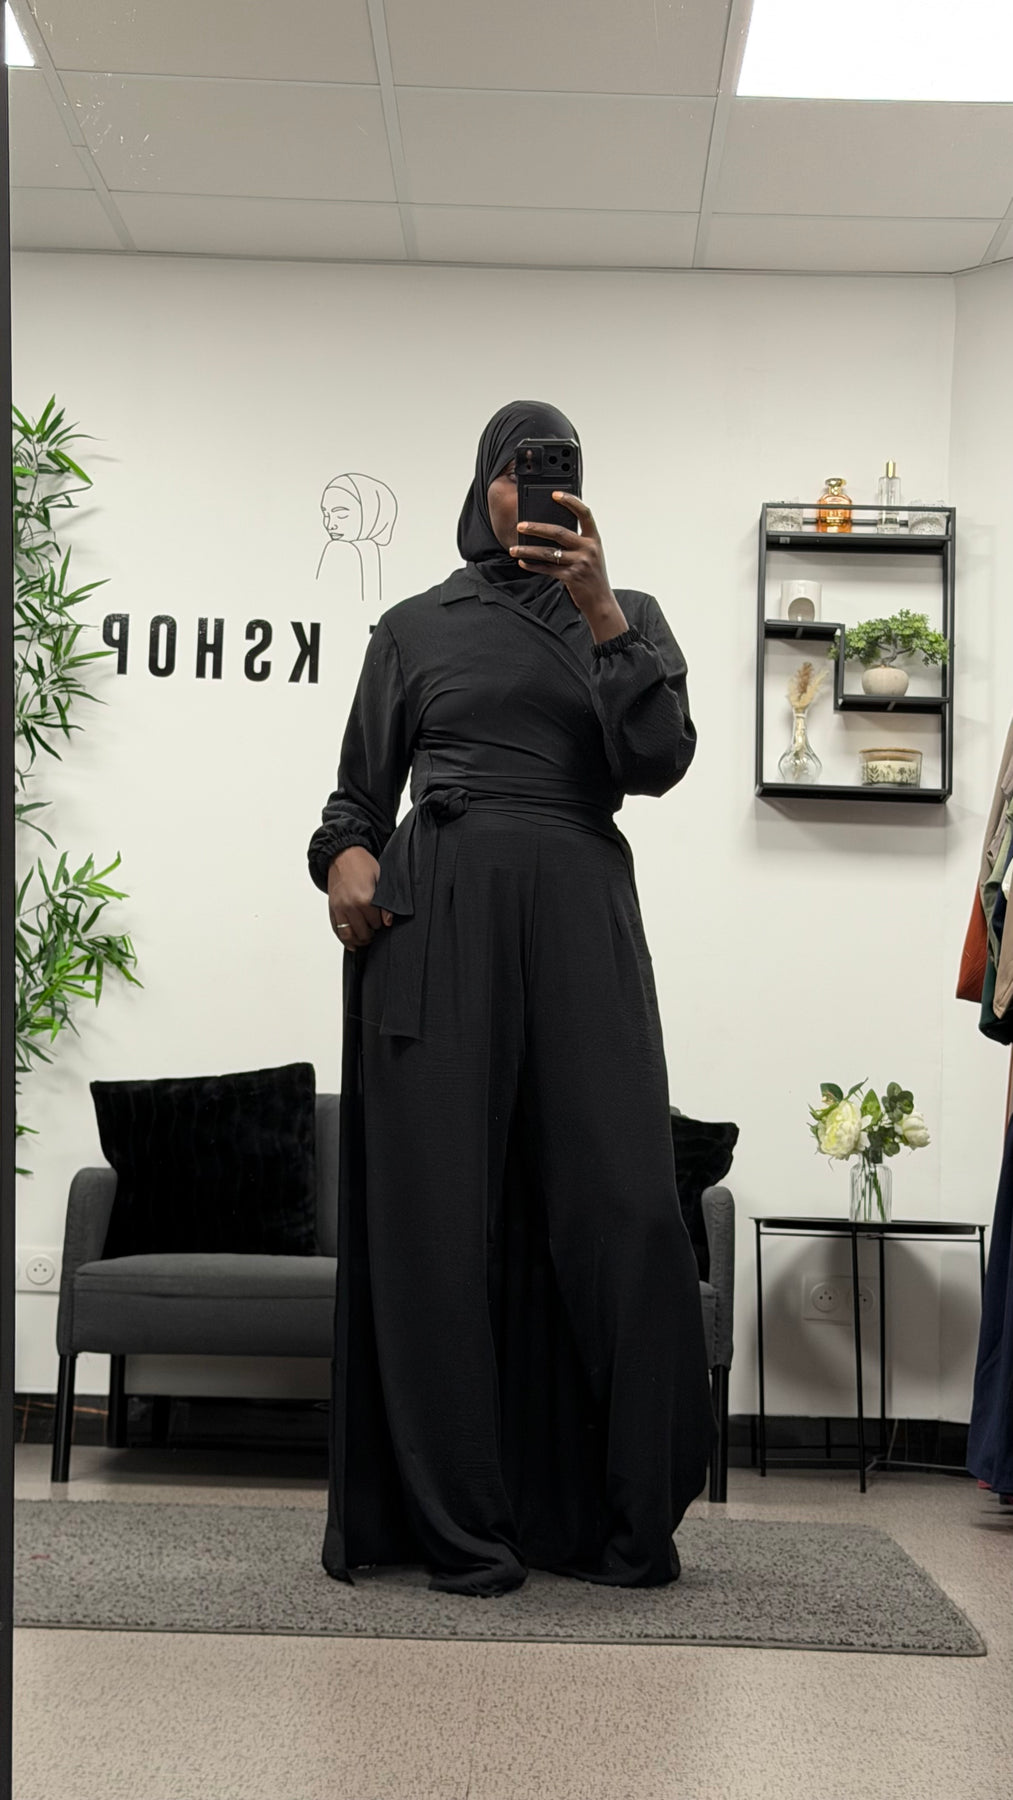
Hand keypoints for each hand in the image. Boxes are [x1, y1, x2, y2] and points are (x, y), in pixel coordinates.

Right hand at [327, 845, 391, 951]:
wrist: (343, 855)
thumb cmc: (363, 865)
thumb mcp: (381, 879)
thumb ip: (386, 903)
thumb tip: (388, 921)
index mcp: (364, 899)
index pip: (376, 924)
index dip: (382, 924)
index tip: (383, 920)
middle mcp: (350, 906)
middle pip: (362, 933)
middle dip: (371, 934)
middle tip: (375, 930)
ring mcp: (339, 908)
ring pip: (348, 935)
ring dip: (358, 941)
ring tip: (365, 938)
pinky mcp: (332, 909)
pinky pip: (336, 930)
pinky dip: (344, 939)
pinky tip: (352, 942)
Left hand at [511, 493, 627, 640]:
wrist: (601, 601)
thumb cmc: (593, 576)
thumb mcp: (590, 554)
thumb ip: (577, 541)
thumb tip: (550, 530)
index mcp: (594, 538)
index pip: (584, 513)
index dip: (570, 501)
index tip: (554, 494)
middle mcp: (589, 548)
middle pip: (559, 532)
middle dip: (536, 528)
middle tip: (520, 526)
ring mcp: (580, 563)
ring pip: (549, 552)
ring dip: (528, 550)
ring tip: (513, 549)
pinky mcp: (571, 577)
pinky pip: (547, 569)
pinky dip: (533, 566)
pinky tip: (523, 562)